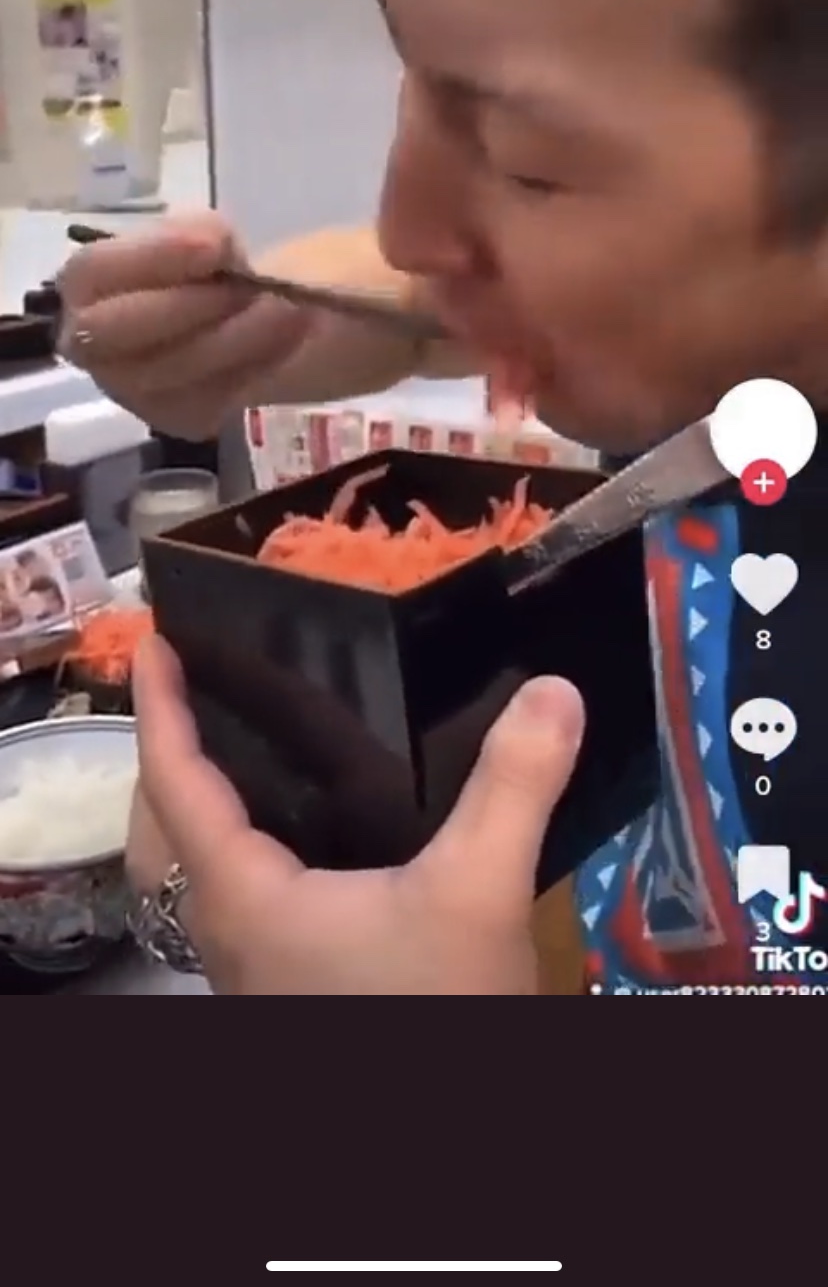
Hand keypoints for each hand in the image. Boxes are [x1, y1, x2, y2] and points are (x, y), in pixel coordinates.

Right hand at [57, 214, 311, 438]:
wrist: (243, 318)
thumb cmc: (208, 268)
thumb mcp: (203, 234)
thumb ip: (199, 236)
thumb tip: (215, 248)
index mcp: (88, 284)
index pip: (93, 270)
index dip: (154, 256)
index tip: (218, 247)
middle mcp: (92, 342)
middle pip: (116, 331)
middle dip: (187, 306)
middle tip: (247, 289)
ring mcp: (129, 388)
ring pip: (172, 369)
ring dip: (236, 337)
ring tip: (285, 311)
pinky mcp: (173, 418)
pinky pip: (208, 398)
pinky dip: (252, 367)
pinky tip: (283, 342)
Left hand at [128, 635, 584, 995]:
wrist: (429, 1152)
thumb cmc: (430, 1010)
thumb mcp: (480, 895)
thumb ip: (514, 789)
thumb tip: (554, 688)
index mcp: (241, 893)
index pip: (174, 780)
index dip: (160, 706)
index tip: (155, 642)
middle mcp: (223, 929)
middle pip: (158, 827)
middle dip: (164, 754)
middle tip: (193, 690)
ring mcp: (246, 968)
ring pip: (185, 872)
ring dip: (191, 807)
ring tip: (235, 757)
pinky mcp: (280, 988)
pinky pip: (224, 898)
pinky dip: (228, 846)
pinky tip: (297, 842)